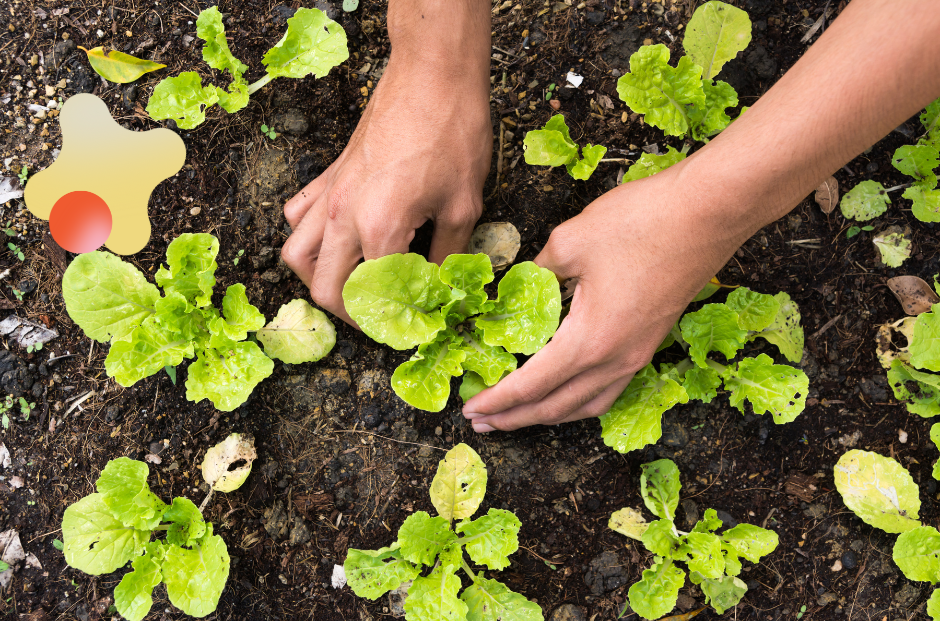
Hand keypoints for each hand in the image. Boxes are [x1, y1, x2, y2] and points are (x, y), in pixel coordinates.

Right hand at [281, 24, 490, 323]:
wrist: (432, 76)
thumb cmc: (453, 133)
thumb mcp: (463, 205)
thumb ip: (448, 255)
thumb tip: (441, 287)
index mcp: (380, 228)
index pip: (374, 296)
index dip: (393, 321)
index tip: (411, 327)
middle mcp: (344, 216)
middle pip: (325, 288)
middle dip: (350, 315)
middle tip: (379, 319)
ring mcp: (331, 194)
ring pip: (297, 255)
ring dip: (319, 280)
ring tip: (350, 287)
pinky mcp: (330, 175)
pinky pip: (299, 216)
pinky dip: (308, 238)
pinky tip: (335, 241)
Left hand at [462, 158, 747, 430]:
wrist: (710, 212)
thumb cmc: (642, 222)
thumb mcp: (570, 241)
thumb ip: (536, 272)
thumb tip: (517, 286)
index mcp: (589, 340)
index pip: (531, 385)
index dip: (497, 400)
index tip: (470, 409)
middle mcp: (615, 360)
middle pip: (556, 406)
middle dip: (515, 417)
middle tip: (481, 421)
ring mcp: (637, 355)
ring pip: (586, 405)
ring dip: (548, 415)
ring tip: (518, 416)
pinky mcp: (651, 343)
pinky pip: (608, 390)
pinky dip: (578, 401)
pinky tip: (566, 392)